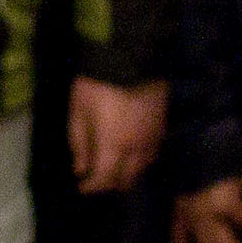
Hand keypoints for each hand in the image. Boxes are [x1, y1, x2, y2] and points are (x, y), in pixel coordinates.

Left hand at [65, 76, 167, 194]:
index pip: (104, 179)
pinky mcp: (163, 127)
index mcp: (112, 146)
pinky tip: (134, 155)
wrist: (131, 55)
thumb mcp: (78, 112)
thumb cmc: (97, 84)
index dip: (92, 187)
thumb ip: (79, 143)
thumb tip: (80, 169)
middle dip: (110, 184)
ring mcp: (153, 138)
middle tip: (98, 179)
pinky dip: (142, 161)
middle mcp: (136, 149)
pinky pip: (153, 154)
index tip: (82, 187)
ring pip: (143, 169)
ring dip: (128, 174)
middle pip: (126, 179)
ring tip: (116, 169)